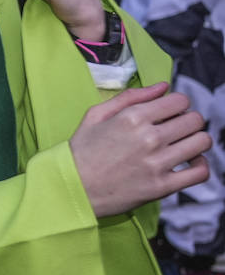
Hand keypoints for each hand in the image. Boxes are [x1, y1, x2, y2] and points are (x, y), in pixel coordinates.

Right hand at [69, 82, 210, 217]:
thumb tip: (163, 86)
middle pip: (195, 120)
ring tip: (183, 145)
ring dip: (196, 141)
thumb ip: (130, 97)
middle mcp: (149, 138)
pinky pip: (200, 172)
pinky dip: (200, 166)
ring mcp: (157, 163)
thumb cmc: (82, 150)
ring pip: (202, 142)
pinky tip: (188, 163)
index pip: (180, 101)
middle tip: (176, 129)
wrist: (73, 187)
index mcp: (132, 118)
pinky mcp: (162, 186)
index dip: (177, 104)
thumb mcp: (96, 114)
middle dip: (188, 120)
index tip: (169, 112)